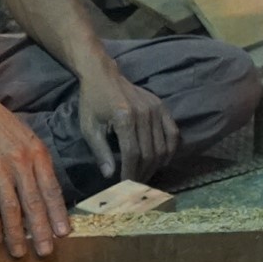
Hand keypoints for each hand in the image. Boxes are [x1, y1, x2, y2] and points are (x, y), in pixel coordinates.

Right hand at [0, 94, 67, 256]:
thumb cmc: (3, 126)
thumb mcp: (30, 139)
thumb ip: (38, 164)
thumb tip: (48, 192)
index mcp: (38, 154)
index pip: (52, 189)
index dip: (58, 212)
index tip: (63, 233)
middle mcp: (21, 163)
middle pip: (34, 202)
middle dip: (40, 229)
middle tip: (46, 251)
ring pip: (11, 207)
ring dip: (16, 233)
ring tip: (20, 252)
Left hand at [74, 67, 175, 184]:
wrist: (103, 75)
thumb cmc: (92, 102)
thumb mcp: (89, 127)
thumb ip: (100, 151)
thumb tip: (109, 175)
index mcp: (124, 118)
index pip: (132, 153)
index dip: (131, 172)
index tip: (126, 186)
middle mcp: (143, 114)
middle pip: (149, 152)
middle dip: (143, 172)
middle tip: (136, 184)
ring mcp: (156, 109)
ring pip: (162, 145)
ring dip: (156, 165)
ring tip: (146, 175)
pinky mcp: (162, 106)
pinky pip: (172, 132)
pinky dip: (170, 149)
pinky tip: (163, 160)